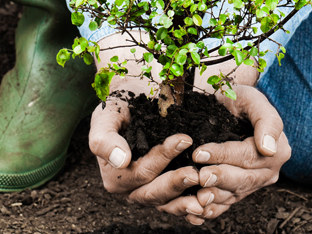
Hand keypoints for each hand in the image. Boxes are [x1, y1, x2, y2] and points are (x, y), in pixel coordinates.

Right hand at [88, 77, 207, 222]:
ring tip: (206, 196)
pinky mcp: (166, 190)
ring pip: (167, 203)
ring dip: (186, 202)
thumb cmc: (118, 109)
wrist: (133, 103)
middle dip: (175, 184)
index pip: (140, 172)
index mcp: (115, 176)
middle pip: (154, 193)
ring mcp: (150, 191)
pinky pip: (177, 204)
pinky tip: (206, 208)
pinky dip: (190, 208)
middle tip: (196, 174)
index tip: (184, 140)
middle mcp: (131, 189)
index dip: (161, 158)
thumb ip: (105, 139)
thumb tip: (121, 160)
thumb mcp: (105, 117)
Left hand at [190, 84, 290, 220]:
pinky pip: (227, 205)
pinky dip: (213, 210)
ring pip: (235, 195)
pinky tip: (198, 212)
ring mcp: (253, 184)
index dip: (224, 155)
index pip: (249, 156)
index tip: (200, 153)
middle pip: (244, 179)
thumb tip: (269, 148)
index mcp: (277, 150)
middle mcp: (268, 171)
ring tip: (198, 196)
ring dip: (215, 197)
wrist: (228, 108)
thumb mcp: (252, 99)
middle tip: (199, 176)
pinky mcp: (238, 192)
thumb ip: (266, 120)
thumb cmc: (239, 100)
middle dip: (220, 178)